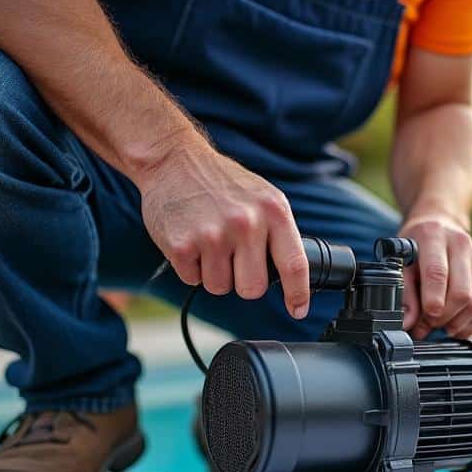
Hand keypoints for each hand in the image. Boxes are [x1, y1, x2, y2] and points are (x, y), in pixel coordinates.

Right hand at [137, 139, 309, 317]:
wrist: (174, 160)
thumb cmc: (223, 184)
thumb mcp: (264, 198)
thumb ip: (278, 233)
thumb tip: (294, 277)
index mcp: (273, 212)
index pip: (294, 265)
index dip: (298, 295)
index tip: (298, 310)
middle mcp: (246, 224)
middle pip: (253, 289)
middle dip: (244, 281)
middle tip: (234, 258)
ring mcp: (213, 235)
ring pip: (220, 287)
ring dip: (215, 273)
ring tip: (210, 243)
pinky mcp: (181, 245)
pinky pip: (193, 280)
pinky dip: (191, 267)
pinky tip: (192, 241)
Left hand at [400, 215, 471, 339]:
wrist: (438, 227)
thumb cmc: (415, 247)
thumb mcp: (400, 263)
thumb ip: (403, 292)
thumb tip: (408, 322)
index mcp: (434, 236)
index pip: (437, 272)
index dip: (433, 300)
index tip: (426, 318)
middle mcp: (461, 244)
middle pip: (462, 293)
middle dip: (444, 317)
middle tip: (428, 325)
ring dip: (458, 324)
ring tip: (440, 326)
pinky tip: (457, 328)